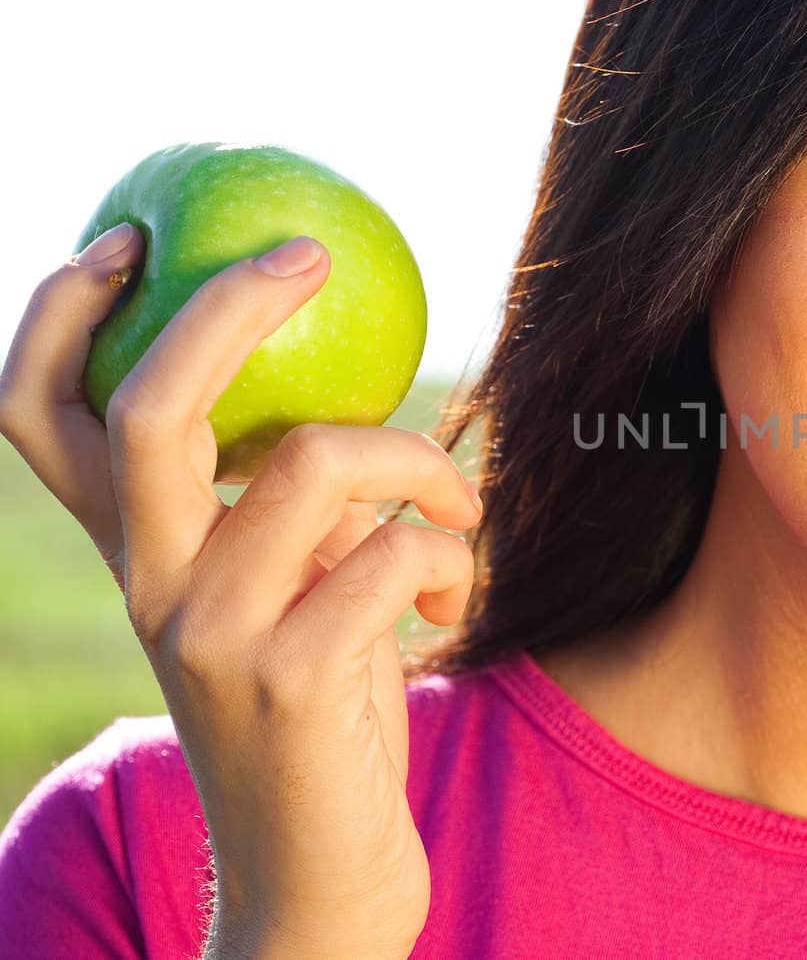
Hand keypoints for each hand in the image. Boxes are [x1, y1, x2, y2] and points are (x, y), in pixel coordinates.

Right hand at [0, 224, 482, 957]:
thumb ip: (288, 500)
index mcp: (135, 556)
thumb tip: (344, 377)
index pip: (40, 417)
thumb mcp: (289, 586)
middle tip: (309, 257)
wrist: (319, 873)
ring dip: (420, 460)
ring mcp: (212, 636)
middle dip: (228, 307)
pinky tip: (455, 603)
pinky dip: (452, 557)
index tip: (129, 236)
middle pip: (152, 408)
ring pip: (313, 460)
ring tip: (461, 511)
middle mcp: (149, 588)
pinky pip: (397, 552)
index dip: (57, 315)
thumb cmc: (320, 707)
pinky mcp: (292, 681)